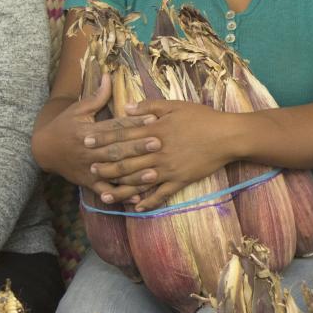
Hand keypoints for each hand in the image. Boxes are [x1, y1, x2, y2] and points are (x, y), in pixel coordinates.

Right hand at [31, 72, 161, 197]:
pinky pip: (106, 191)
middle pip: (116, 149)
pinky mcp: (89, 182)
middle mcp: (89, 151)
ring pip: (114, 172)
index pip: (114, 127)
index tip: (153, 119)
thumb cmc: (64, 126)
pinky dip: (120, 195)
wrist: (44, 150)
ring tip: (154, 174)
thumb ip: (96, 96)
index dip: (133, 123)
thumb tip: (109, 76)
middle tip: (159, 143)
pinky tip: (137, 198)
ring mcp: (89, 169)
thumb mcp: (77, 109)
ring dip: (134, 174)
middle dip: (137, 147)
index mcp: (87, 131)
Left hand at [94, 100, 245, 209]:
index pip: (122, 135)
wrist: (227, 136)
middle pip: (125, 160)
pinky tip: (137, 208)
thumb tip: (126, 108)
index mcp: (155, 131)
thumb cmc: (202, 117)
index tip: (86, 141)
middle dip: (105, 166)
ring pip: (139, 181)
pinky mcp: (180, 180)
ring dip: (120, 189)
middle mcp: (157, 152)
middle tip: (89, 169)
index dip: (102, 138)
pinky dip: (149, 202)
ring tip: (104, 194)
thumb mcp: (174, 105)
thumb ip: (149, 106)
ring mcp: (168, 168)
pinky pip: (161, 194)